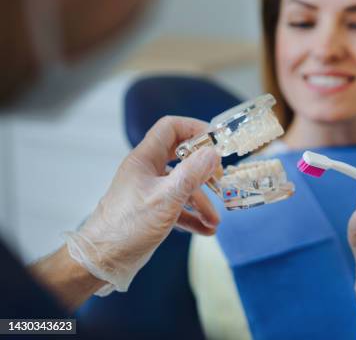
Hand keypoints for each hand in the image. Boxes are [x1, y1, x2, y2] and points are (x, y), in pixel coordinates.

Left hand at [63, 116, 220, 294]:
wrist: (101, 262)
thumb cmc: (126, 228)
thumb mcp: (165, 199)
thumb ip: (191, 174)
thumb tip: (213, 153)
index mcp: (144, 159)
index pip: (171, 128)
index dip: (195, 129)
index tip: (215, 142)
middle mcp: (146, 171)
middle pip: (181, 157)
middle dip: (204, 169)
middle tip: (220, 179)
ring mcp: (149, 191)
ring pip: (182, 186)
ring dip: (202, 202)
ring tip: (215, 220)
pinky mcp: (151, 211)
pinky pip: (178, 207)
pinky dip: (193, 216)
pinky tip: (206, 229)